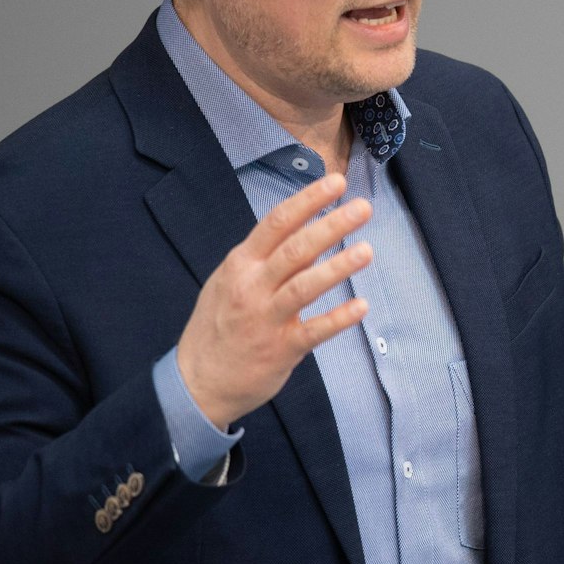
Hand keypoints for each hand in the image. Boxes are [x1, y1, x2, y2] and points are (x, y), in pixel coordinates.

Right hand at [177, 174, 373, 428]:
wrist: (197, 381)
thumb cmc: (219, 324)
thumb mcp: (233, 281)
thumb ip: (269, 258)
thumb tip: (310, 230)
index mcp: (241, 264)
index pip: (277, 222)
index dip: (308, 200)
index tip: (336, 182)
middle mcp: (251, 287)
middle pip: (295, 249)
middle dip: (331, 225)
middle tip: (363, 208)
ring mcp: (265, 318)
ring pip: (304, 286)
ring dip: (337, 267)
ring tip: (367, 250)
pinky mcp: (280, 349)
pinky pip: (314, 331)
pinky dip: (338, 318)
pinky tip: (362, 306)